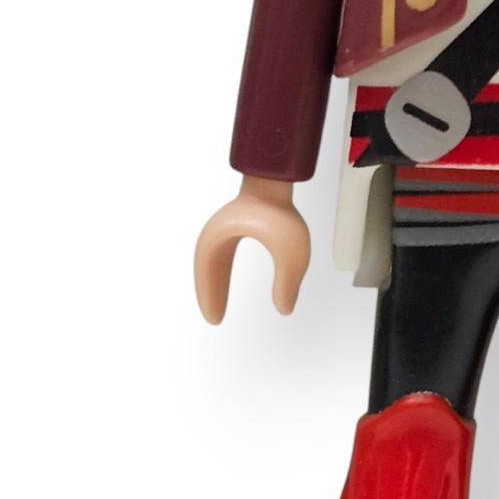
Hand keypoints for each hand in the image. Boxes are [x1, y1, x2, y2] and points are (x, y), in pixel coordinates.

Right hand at [194, 176, 310, 322]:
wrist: (278, 179)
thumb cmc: (281, 210)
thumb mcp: (292, 252)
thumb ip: (289, 281)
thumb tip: (285, 309)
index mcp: (220, 238)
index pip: (209, 274)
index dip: (211, 296)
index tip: (215, 319)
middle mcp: (217, 233)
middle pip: (207, 271)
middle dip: (210, 294)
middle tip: (215, 318)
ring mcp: (224, 228)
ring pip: (212, 264)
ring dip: (213, 284)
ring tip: (217, 307)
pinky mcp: (233, 226)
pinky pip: (220, 256)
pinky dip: (220, 273)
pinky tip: (224, 284)